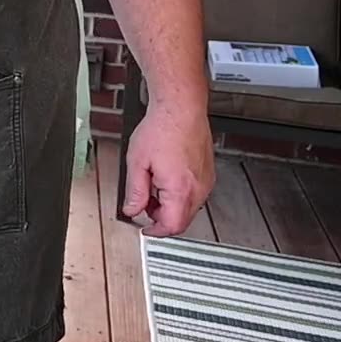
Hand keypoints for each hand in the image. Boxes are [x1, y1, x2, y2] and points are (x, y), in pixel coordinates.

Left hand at [122, 102, 214, 236]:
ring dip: (169, 205)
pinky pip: (194, 194)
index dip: (156, 231)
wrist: (181, 109)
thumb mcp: (137, 162)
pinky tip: (165, 177)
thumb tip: (132, 210)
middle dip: (160, 217)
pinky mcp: (208, 173)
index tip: (145, 229)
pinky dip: (179, 194)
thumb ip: (134, 191)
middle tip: (143, 203)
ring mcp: (206, 181)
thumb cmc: (161, 129)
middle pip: (182, 220)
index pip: (172, 226)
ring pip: (188, 207)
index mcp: (180, 189)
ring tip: (152, 184)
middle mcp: (198, 188)